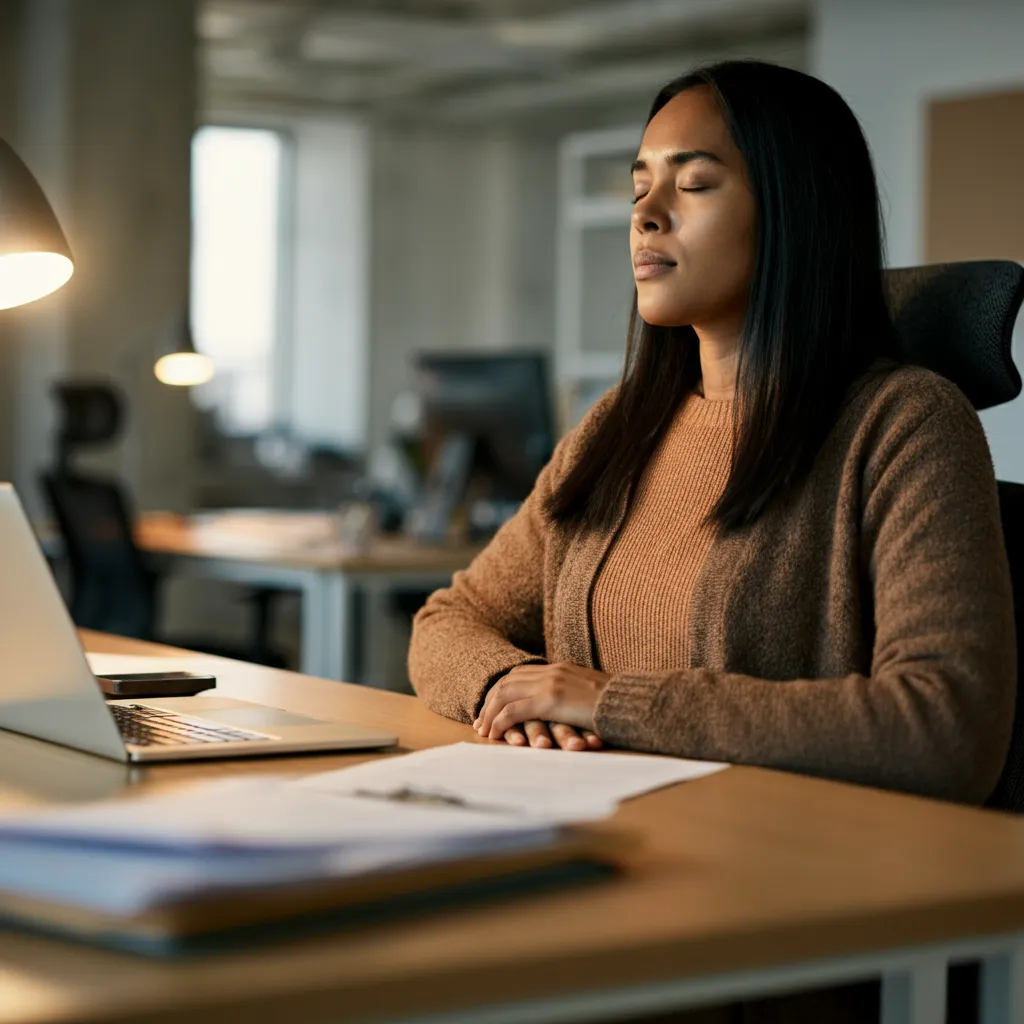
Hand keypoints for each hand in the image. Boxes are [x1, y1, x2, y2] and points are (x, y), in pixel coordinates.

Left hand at [473, 663, 611, 750]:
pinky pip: (514, 711)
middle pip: (508, 681)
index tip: (493, 707)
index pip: (521, 673)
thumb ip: (574, 696)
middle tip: (481, 721)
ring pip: (505, 694)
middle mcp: (553, 671)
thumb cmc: (618, 705)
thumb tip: (567, 708)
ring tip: (484, 730)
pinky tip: (496, 734)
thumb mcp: (592, 695)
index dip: (503, 690)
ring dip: (491, 712)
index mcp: (561, 668)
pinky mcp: (551, 701)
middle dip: (490, 701)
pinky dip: (500, 722)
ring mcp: (551, 684)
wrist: (632, 704)